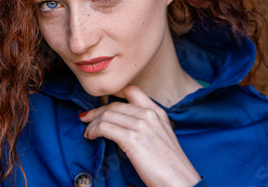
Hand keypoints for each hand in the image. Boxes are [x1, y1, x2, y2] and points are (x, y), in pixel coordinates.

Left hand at [79, 85, 200, 186]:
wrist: (181, 182)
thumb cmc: (170, 166)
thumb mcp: (162, 137)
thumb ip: (147, 125)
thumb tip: (124, 124)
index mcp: (158, 112)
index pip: (132, 91)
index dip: (113, 94)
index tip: (101, 103)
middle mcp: (149, 114)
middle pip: (115, 104)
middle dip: (97, 111)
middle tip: (86, 118)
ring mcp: (141, 125)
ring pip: (107, 114)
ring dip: (92, 123)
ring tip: (88, 132)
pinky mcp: (132, 138)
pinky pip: (104, 127)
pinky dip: (93, 130)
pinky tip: (91, 137)